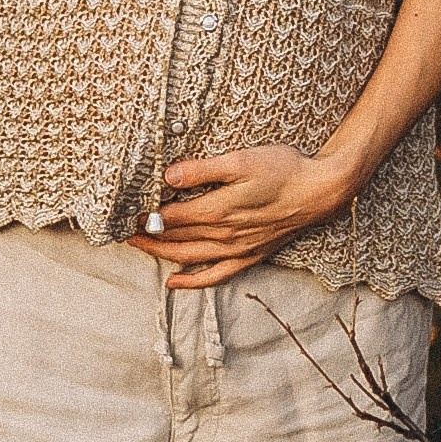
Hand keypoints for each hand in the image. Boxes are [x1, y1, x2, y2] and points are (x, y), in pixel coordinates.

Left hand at [127, 144, 351, 285]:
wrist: (320, 191)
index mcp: (217, 210)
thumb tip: (167, 177)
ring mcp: (236, 249)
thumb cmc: (283, 169)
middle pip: (173, 239)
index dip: (144, 216)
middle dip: (145, 236)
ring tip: (136, 247)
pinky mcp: (250, 255)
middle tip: (120, 229)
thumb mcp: (240, 159)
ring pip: (188, 257)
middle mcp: (223, 235)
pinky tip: (174, 282)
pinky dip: (192, 281)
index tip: (124, 210)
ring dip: (159, 254)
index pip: (168, 218)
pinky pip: (214, 275)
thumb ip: (202, 170)